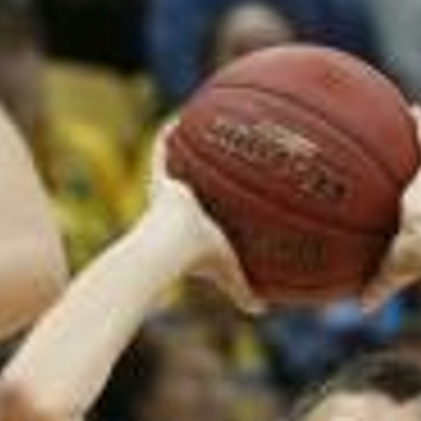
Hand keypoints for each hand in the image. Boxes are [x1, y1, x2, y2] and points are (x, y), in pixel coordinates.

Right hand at [144, 125, 264, 314]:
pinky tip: (183, 110)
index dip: (200, 196)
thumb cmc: (198, 261)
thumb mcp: (227, 272)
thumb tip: (262, 310)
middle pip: (186, 178)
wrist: (170, 249)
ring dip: (183, 142)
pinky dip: (170, 130)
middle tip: (210, 147)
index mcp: (189, 221)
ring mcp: (166, 187)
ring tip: (200, 120)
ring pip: (175, 160)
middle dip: (194, 165)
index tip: (215, 183)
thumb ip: (241, 288)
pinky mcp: (158, 174)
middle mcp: (175, 201)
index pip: (196, 205)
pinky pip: (163, 146)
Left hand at [360, 106, 420, 311]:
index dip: (413, 191)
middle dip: (419, 156)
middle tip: (407, 142)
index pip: (416, 199)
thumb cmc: (419, 260)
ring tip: (411, 116)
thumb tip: (361, 308)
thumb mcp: (392, 271)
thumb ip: (378, 286)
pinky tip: (412, 108)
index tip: (402, 186)